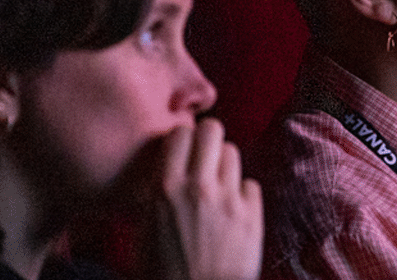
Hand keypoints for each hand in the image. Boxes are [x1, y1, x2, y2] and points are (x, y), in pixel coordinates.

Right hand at [155, 119, 263, 279]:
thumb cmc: (165, 274)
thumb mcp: (143, 232)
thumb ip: (154, 196)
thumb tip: (162, 174)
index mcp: (165, 190)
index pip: (180, 133)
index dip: (182, 139)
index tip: (183, 150)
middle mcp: (199, 188)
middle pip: (212, 130)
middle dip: (208, 139)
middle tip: (204, 156)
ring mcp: (229, 200)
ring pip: (233, 152)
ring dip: (225, 165)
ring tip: (218, 185)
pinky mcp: (252, 215)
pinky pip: (251, 184)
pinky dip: (243, 194)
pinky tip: (233, 210)